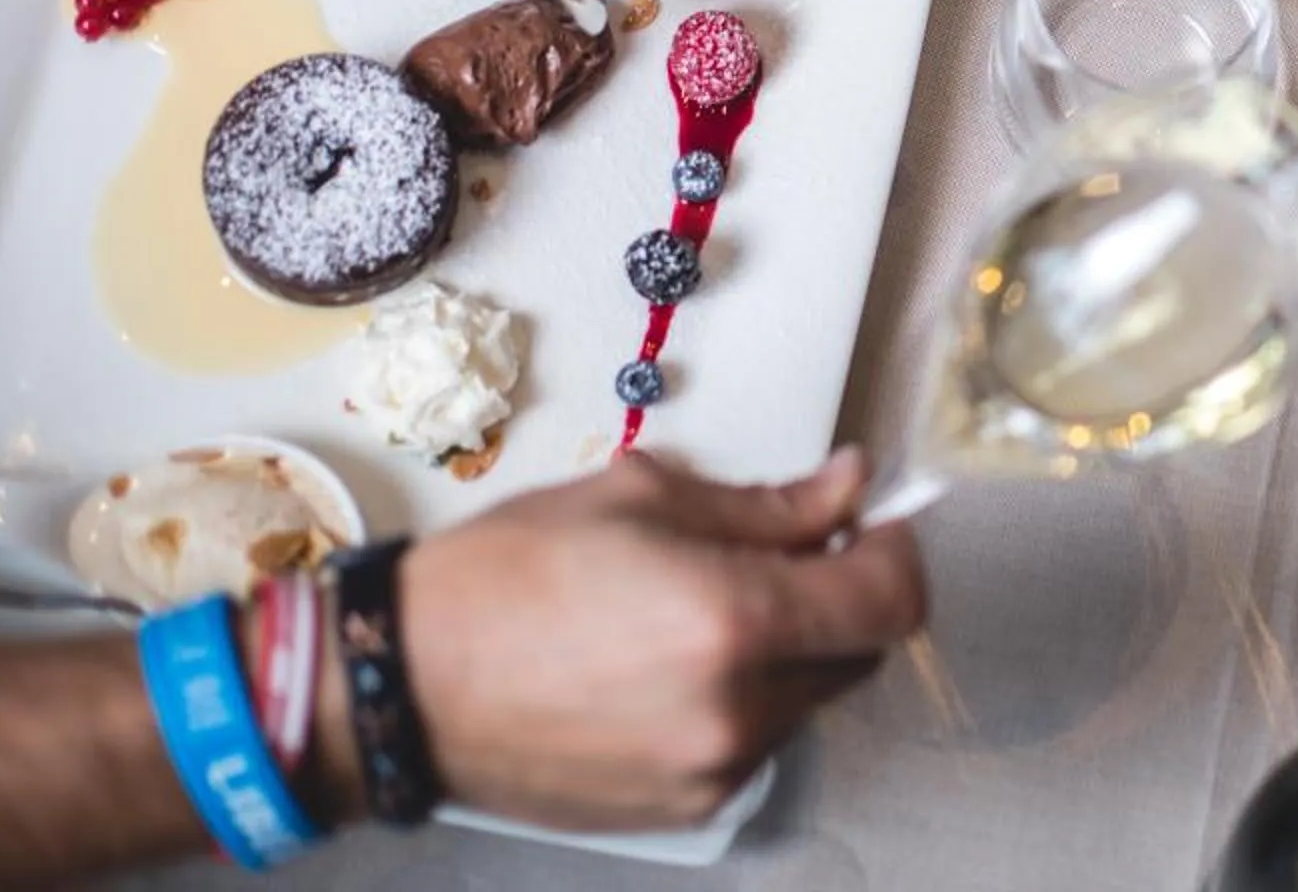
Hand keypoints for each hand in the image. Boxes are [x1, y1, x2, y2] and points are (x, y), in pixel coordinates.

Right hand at [366, 449, 924, 830]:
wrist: (403, 685)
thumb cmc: (507, 576)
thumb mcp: (641, 497)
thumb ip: (767, 504)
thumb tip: (850, 487)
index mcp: (731, 619)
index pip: (890, 599)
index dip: (895, 549)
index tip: (871, 521)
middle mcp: (736, 709)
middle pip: (859, 651)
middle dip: (840, 595)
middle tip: (782, 553)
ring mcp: (712, 771)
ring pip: (807, 699)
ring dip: (789, 650)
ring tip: (698, 611)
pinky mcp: (684, 810)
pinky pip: (756, 743)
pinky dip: (743, 699)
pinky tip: (669, 667)